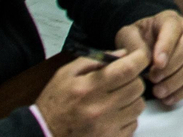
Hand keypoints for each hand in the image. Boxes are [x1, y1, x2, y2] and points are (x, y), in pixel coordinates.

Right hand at [34, 47, 148, 136]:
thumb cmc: (55, 102)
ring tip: (115, 99)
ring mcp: (107, 127)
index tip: (138, 57)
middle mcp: (101, 108)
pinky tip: (113, 115)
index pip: (128, 69)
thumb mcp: (67, 74)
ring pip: (139, 105)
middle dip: (133, 79)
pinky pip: (134, 123)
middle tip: (120, 81)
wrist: (43, 133)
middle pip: (138, 86)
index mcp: (89, 88)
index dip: (139, 59)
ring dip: (131, 99)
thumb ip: (95, 59)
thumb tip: (124, 53)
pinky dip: (127, 117)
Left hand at [116, 10, 182, 105]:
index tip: (157, 64)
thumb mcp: (128, 35)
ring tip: (159, 92)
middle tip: (154, 80)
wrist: (148, 43)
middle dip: (173, 66)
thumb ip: (132, 44)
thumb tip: (140, 59)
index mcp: (169, 19)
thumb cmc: (139, 39)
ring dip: (178, 81)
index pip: (173, 28)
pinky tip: (169, 98)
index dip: (167, 47)